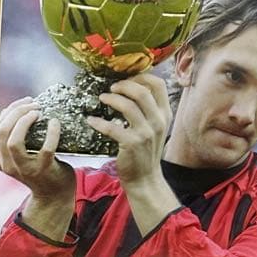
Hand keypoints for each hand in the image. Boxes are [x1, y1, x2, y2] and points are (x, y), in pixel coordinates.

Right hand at [0, 97, 73, 200]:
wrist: (54, 196)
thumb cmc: (40, 170)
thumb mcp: (21, 156)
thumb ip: (16, 139)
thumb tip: (19, 110)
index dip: (9, 111)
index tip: (25, 103)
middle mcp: (8, 165)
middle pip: (1, 131)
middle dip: (16, 112)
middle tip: (34, 105)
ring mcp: (25, 169)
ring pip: (14, 141)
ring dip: (25, 121)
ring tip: (38, 112)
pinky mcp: (43, 170)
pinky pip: (46, 148)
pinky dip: (51, 133)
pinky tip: (55, 123)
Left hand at [87, 73, 171, 188]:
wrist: (145, 179)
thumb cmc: (146, 153)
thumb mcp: (155, 129)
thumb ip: (150, 110)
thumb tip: (134, 89)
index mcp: (165, 115)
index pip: (158, 85)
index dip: (141, 77)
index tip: (128, 78)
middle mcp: (158, 122)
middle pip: (142, 91)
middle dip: (124, 85)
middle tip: (112, 88)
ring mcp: (146, 133)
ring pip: (128, 105)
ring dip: (112, 99)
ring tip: (103, 98)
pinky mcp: (131, 144)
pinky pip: (112, 127)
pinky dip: (99, 122)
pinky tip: (92, 121)